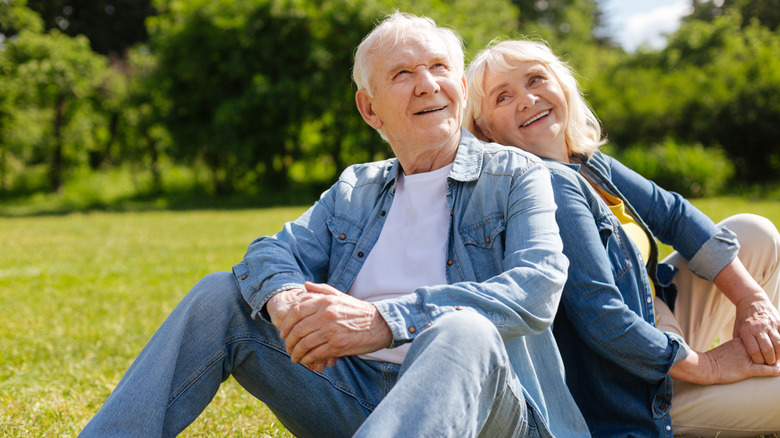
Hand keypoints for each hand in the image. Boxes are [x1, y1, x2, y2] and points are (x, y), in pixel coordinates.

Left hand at [274, 282, 392, 370]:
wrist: (379, 324)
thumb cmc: (358, 310)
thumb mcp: (340, 295)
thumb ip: (321, 290)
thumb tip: (304, 285)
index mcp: (325, 301)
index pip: (296, 312)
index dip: (286, 324)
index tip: (283, 332)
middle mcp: (326, 314)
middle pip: (297, 329)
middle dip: (289, 341)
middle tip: (287, 347)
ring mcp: (331, 331)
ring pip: (304, 343)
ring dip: (296, 353)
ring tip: (294, 357)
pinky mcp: (337, 345)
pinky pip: (315, 354)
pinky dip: (307, 359)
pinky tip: (306, 361)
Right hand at [704, 338, 779, 383]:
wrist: (705, 366)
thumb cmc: (715, 359)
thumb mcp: (729, 347)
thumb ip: (740, 346)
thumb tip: (749, 348)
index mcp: (742, 341)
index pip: (760, 341)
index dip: (769, 344)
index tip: (776, 346)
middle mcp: (746, 348)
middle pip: (765, 348)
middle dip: (774, 352)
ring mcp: (747, 359)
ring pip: (767, 359)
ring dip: (775, 361)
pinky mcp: (746, 369)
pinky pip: (763, 370)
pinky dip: (772, 371)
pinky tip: (779, 371)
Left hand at [733, 294, 779, 364]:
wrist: (751, 301)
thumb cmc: (743, 319)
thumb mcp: (737, 330)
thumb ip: (740, 343)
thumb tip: (741, 358)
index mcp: (746, 331)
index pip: (754, 351)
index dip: (759, 361)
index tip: (760, 365)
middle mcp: (758, 328)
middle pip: (767, 349)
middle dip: (770, 360)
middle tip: (770, 364)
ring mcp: (769, 324)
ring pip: (778, 343)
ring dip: (779, 354)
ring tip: (777, 359)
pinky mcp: (778, 322)